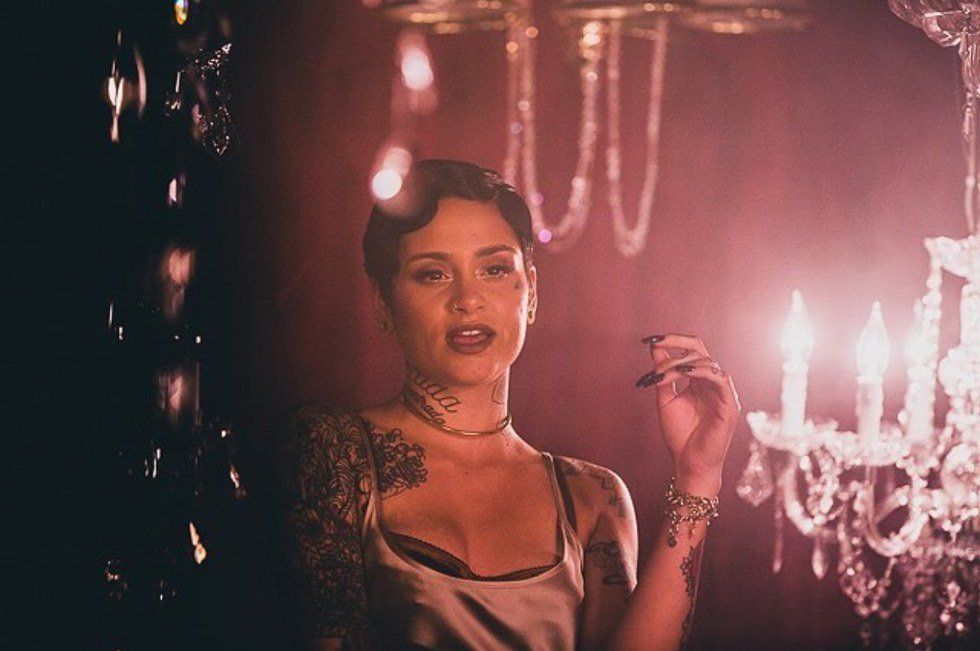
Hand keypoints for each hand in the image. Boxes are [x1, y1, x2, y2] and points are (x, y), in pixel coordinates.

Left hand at [637, 333, 740, 495]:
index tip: (649, 339)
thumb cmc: (679, 435)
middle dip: (676, 343)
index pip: (690, 350)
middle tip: (655, 344)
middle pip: (700, 349)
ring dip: (681, 362)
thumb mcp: (665, 399)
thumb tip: (654, 347)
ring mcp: (723, 393)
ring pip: (707, 362)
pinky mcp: (729, 405)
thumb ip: (662, 374)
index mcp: (699, 380)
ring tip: (662, 371)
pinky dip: (701, 372)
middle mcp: (712, 382)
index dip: (672, 340)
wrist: (688, 463)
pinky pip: (720, 379)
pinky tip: (683, 374)